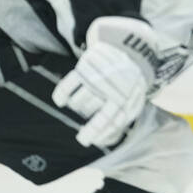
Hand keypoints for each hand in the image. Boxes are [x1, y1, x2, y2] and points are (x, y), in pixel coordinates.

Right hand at [53, 17, 159, 147]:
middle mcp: (114, 89)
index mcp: (128, 99)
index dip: (97, 133)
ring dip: (78, 106)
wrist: (132, 51)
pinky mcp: (89, 66)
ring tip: (81, 104)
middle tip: (84, 134)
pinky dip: (62, 94)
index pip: (111, 121)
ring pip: (80, 101)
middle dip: (87, 128)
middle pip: (92, 113)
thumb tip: (104, 140)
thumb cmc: (129, 84)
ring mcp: (101, 78)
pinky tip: (60, 101)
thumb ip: (120, 118)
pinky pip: (70, 84)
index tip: (84, 141)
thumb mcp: (133, 101)